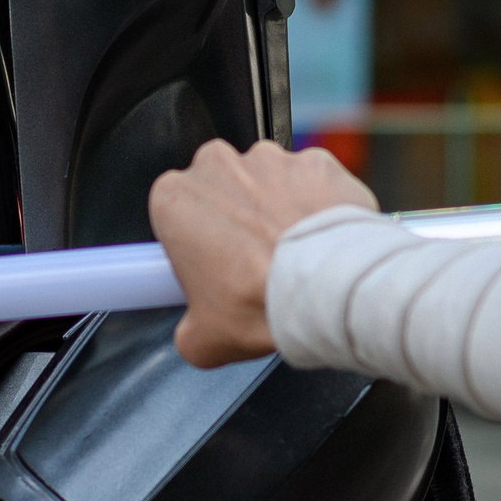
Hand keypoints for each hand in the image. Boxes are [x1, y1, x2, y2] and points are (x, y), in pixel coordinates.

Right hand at [150, 138, 377, 367]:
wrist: (325, 290)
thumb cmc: (261, 302)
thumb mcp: (202, 341)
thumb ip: (190, 330)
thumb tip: (198, 336)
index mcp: (175, 198)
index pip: (176, 215)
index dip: (195, 244)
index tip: (212, 268)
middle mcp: (219, 166)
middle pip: (220, 189)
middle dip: (235, 218)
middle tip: (253, 264)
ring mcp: (270, 159)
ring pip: (268, 182)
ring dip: (277, 210)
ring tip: (294, 256)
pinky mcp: (316, 162)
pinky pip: (314, 183)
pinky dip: (319, 204)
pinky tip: (322, 240)